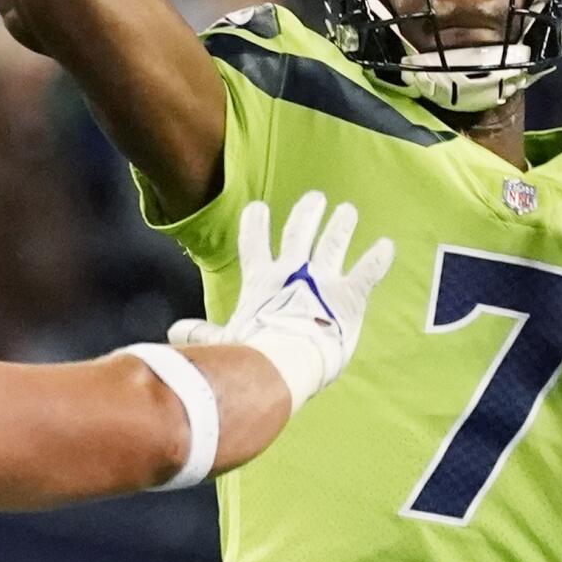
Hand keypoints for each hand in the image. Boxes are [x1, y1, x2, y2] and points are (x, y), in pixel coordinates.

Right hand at [168, 192, 393, 412]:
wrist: (287, 362)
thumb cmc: (251, 356)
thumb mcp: (221, 342)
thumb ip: (200, 334)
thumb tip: (174, 333)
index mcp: (262, 281)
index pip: (254, 245)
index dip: (255, 226)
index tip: (257, 207)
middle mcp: (293, 272)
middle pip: (299, 234)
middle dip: (307, 214)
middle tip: (315, 198)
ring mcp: (323, 280)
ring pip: (333, 244)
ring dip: (340, 226)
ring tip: (347, 211)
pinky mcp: (350, 294)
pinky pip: (367, 271)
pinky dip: (377, 258)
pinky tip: (387, 246)